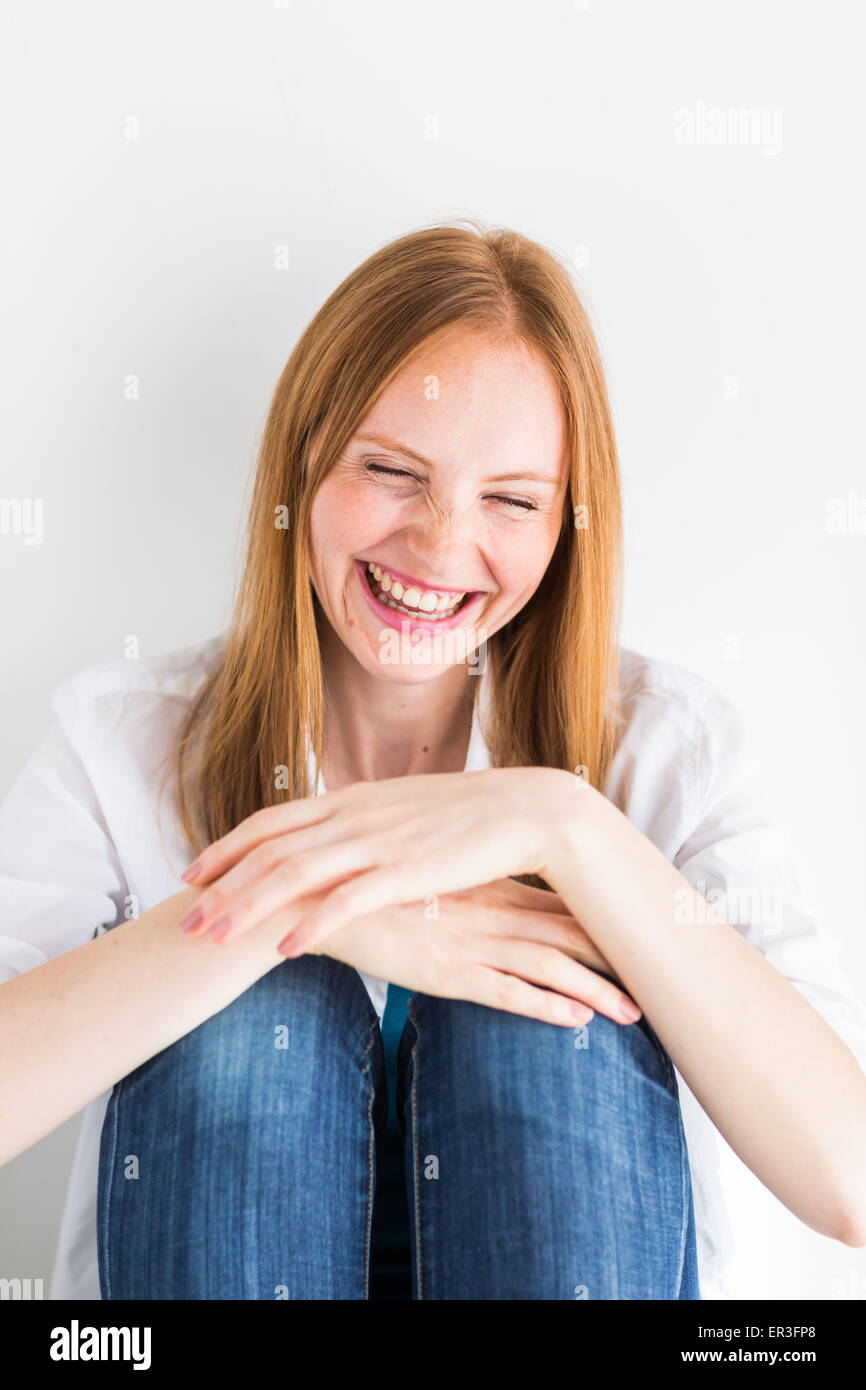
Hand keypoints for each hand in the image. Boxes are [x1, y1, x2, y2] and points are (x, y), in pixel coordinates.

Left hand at [178, 766, 581, 955]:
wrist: (530, 809)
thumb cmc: (472, 815)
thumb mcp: (406, 810)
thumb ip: (366, 823)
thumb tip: (337, 840)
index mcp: (352, 799)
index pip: (272, 820)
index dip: (227, 846)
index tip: (192, 871)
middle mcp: (355, 815)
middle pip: (269, 850)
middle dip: (220, 886)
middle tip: (183, 918)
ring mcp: (378, 841)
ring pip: (294, 874)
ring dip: (247, 907)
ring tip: (213, 938)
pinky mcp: (407, 871)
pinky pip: (346, 901)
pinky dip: (309, 923)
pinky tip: (284, 948)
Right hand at [238, 876, 640, 1026]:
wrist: (304, 902)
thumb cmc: (359, 892)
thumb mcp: (415, 877)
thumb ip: (451, 883)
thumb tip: (476, 888)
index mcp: (480, 884)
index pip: (556, 900)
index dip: (601, 916)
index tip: (643, 930)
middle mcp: (482, 908)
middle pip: (566, 932)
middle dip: (616, 956)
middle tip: (663, 975)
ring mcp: (465, 939)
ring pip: (546, 966)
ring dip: (595, 991)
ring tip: (636, 1014)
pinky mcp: (442, 970)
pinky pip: (504, 993)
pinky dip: (545, 1007)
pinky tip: (578, 1021)